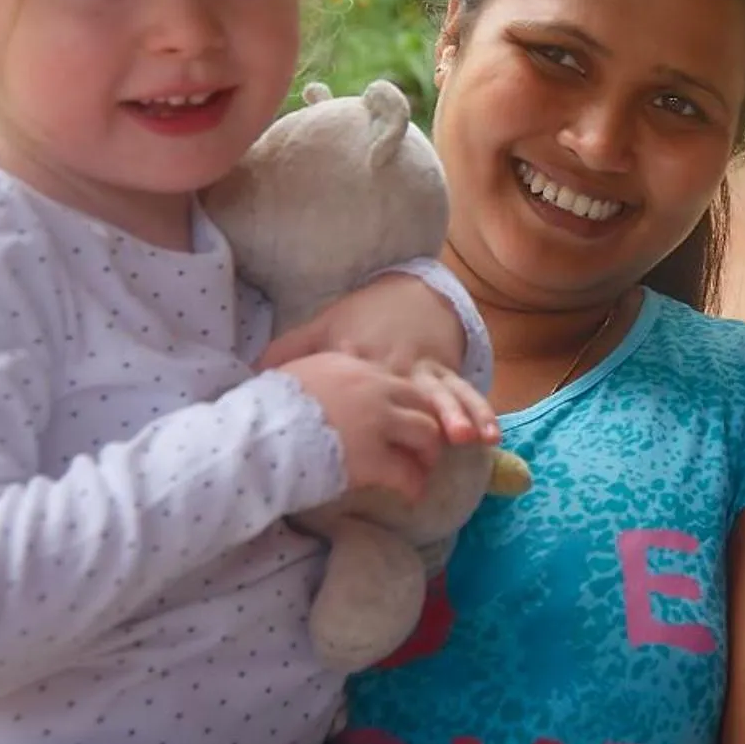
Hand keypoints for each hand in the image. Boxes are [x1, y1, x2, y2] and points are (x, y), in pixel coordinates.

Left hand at [260, 273, 494, 443]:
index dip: (359, 420)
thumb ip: (291, 349)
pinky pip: (465, 392)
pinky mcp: (446, 371)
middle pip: (407, 398)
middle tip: (427, 453)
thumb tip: (254, 372)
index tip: (358, 446)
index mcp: (362, 359)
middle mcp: (397, 366)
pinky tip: (490, 434)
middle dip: (420, 424)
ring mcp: (425, 369)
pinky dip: (480, 411)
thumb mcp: (323, 326)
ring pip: (442, 396)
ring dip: (456, 416)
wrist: (408, 291)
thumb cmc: (361, 317)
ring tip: (468, 437)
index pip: (359, 393)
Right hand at [280, 353, 446, 504]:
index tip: (398, 417)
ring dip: (427, 454)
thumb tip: (333, 355)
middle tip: (419, 446)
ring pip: (426, 433)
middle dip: (425, 423)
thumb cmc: (266, 406)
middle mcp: (373, 389)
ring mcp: (377, 423)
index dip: (401, 401)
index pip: (393, 380)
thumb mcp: (293, 369)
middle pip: (420, 401)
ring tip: (420, 470)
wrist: (256, 435)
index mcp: (351, 365)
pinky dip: (414, 486)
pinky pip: (408, 473)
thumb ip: (319, 365)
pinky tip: (411, 495)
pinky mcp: (375, 459)